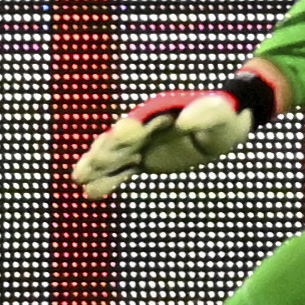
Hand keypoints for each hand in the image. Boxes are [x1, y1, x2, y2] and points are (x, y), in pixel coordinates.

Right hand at [72, 89, 254, 200]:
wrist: (223, 127)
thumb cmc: (226, 117)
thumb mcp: (223, 115)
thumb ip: (207, 114)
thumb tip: (184, 121)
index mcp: (164, 111)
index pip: (144, 119)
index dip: (134, 127)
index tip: (123, 133)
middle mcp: (147, 126)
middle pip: (123, 138)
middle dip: (109, 148)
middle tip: (94, 161)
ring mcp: (142, 144)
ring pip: (115, 154)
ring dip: (97, 165)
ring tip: (78, 178)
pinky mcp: (143, 159)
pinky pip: (122, 171)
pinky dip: (107, 181)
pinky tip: (89, 193)